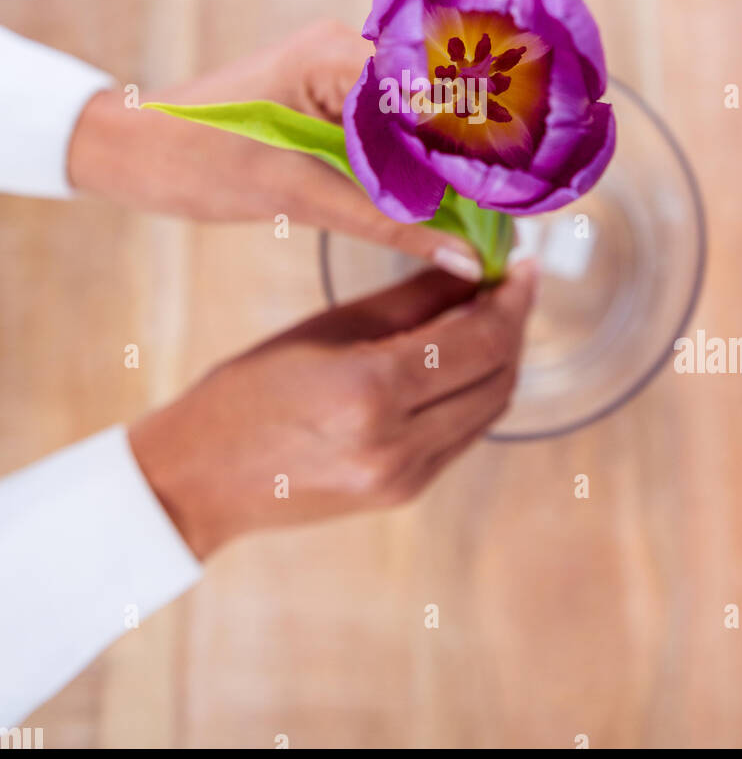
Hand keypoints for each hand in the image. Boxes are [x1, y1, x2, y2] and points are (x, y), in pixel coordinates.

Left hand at [67, 19, 481, 279]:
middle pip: (439, 102)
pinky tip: (442, 203)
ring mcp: (341, 71)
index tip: (517, 194)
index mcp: (338, 54)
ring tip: (489, 214)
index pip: (439, 92)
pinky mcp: (333, 97)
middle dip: (476, 155)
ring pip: (420, 120)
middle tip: (514, 212)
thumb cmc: (196, 159)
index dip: (482, 142)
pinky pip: (393, 130)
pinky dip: (417, 166)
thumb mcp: (296, 196)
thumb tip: (466, 258)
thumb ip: (386, 224)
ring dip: (449, 164)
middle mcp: (348, 49)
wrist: (133, 151)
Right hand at [129, 261, 536, 557]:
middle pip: (497, 376)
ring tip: (490, 315)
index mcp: (371, 392)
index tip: (523, 265)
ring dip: (500, 360)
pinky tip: (463, 360)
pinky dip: (474, 393)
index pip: (480, 339)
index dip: (512, 298)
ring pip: (489, 409)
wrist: (201, 478)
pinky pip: (463, 435)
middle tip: (510, 283)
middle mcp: (397, 444)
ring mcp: (405, 478)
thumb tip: (475, 266)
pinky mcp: (404, 494)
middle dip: (513, 324)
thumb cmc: (250, 389)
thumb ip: (411, 299)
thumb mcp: (328, 328)